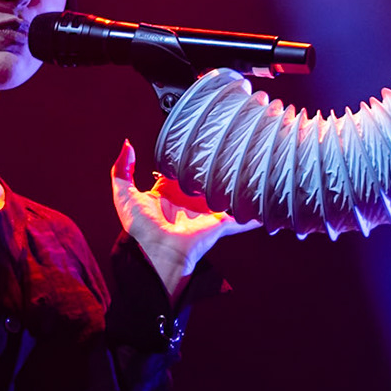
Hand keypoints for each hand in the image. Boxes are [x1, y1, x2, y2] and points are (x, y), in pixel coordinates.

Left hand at [111, 139, 258, 300]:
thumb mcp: (124, 195)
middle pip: (207, 179)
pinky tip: (268, 202)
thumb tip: (127, 144)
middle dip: (216, 165)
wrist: (157, 252)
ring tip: (254, 164)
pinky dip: (254, 214)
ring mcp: (206, 212)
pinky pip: (241, 218)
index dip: (188, 155)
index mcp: (169, 192)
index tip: (199, 137)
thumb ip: (121, 169)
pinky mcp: (220, 224)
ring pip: (225, 194)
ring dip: (238, 184)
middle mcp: (190, 201)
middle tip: (230, 144)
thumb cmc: (140, 228)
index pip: (182, 169)